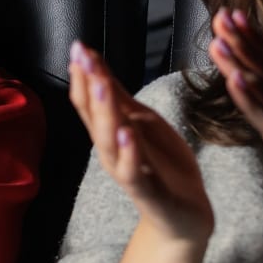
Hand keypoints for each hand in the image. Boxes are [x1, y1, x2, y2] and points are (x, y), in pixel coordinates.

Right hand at [69, 40, 211, 248]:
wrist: (184, 215)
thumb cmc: (161, 164)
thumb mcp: (142, 122)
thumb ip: (118, 97)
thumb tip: (92, 62)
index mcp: (111, 133)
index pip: (89, 101)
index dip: (83, 75)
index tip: (78, 47)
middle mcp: (111, 151)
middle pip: (94, 117)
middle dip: (89, 86)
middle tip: (82, 58)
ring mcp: (126, 171)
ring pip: (109, 141)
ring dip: (104, 112)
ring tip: (101, 85)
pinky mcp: (146, 192)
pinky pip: (133, 171)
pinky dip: (129, 152)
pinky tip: (127, 132)